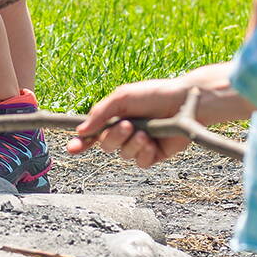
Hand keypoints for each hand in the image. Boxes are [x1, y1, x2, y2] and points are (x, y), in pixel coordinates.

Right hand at [65, 77, 193, 167]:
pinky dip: (143, 153)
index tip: (71, 148)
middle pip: (106, 145)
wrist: (184, 102)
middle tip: (128, 126)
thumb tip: (80, 131)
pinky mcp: (154, 154)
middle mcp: (126, 132)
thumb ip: (100, 113)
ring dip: (131, 144)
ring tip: (144, 133)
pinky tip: (151, 142)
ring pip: (123, 155)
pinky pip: (140, 162)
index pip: (93, 133)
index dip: (81, 142)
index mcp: (115, 117)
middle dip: (114, 137)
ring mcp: (140, 144)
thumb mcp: (123, 97)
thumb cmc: (154, 94)